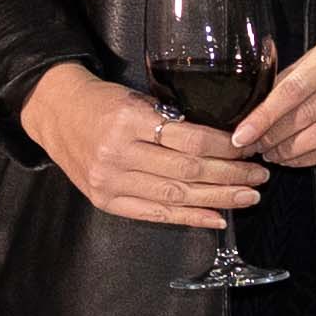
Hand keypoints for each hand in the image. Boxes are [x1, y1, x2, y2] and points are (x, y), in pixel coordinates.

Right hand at [26, 64, 267, 231]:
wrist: (56, 114)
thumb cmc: (104, 101)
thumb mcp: (136, 97)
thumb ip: (171, 120)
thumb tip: (224, 141)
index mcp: (129, 119)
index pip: (189, 139)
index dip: (224, 148)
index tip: (249, 148)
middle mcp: (118, 153)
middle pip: (187, 171)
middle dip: (230, 175)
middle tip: (260, 176)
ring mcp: (110, 181)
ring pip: (176, 195)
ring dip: (219, 199)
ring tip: (248, 197)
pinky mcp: (106, 201)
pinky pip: (155, 214)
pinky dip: (190, 218)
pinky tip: (217, 217)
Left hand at [227, 24, 315, 168]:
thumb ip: (302, 71)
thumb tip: (262, 100)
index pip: (295, 86)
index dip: (265, 114)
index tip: (242, 133)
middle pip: (306, 114)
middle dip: (272, 135)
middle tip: (251, 148)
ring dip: (291, 150)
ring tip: (271, 155)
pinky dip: (315, 157)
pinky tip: (296, 160)